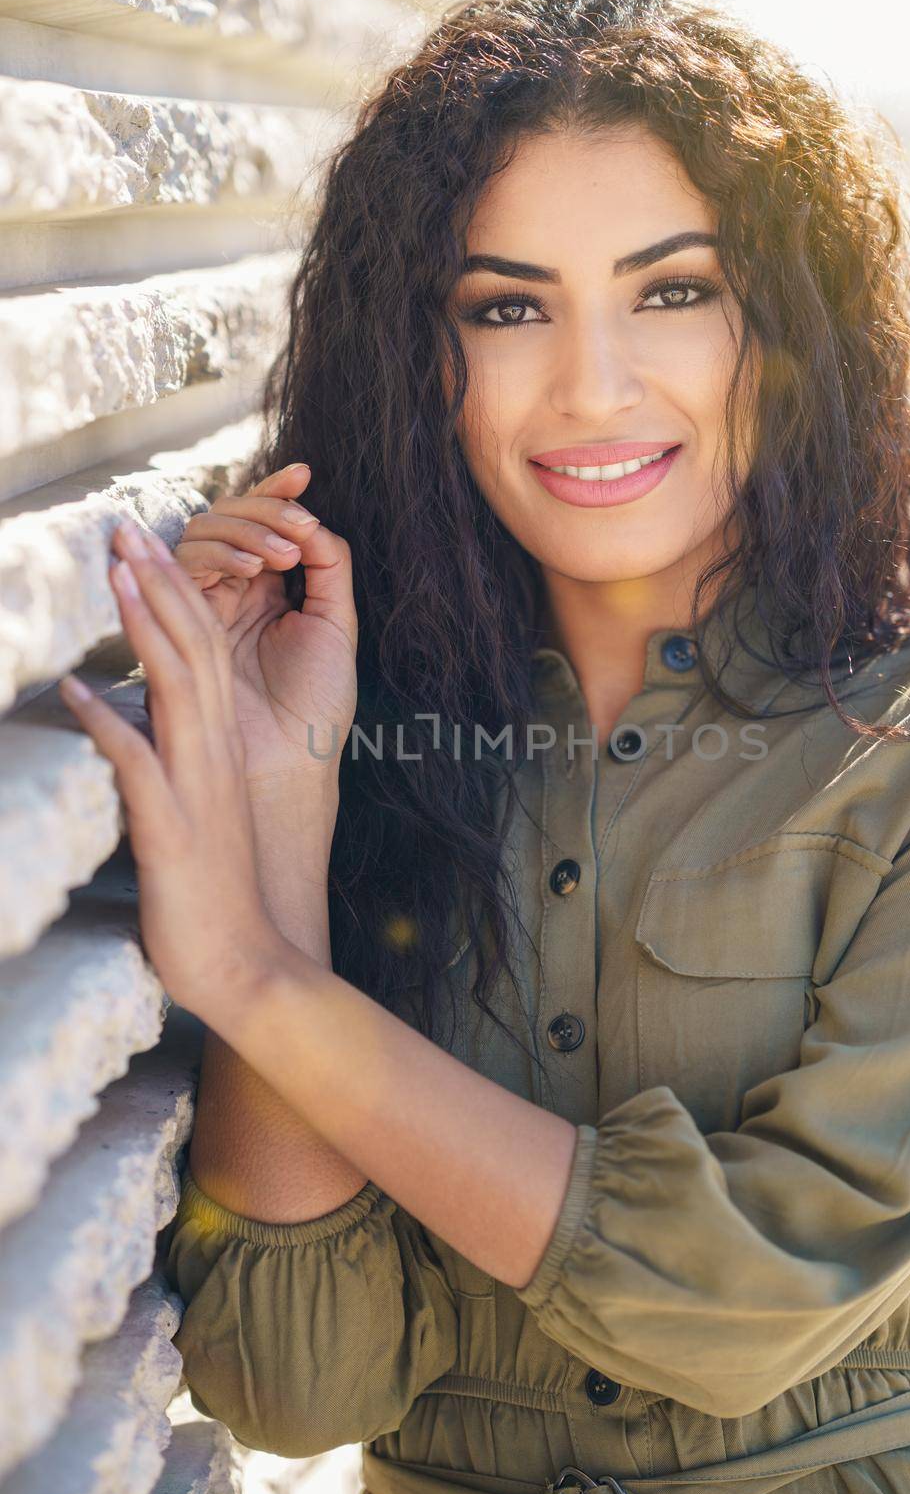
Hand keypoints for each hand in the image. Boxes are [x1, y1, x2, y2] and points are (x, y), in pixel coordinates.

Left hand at [57, 518, 292, 1021]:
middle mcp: (215, 754)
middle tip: (129, 528)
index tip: (147, 544)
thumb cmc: (215, 895)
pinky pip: (140, 766)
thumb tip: (131, 720)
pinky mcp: (173, 830)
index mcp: (222, 746)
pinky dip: (110, 724)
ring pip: (178, 688)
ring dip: (146, 627)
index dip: (178, 591)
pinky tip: (79, 690)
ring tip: (117, 574)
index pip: (206, 650)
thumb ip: (173, 759)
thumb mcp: (197, 810)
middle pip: (196, 649)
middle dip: (162, 583)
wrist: (247, 964)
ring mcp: (197, 789)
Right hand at [166, 462, 356, 802]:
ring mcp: (206, 606)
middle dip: (262, 511)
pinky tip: (248, 571)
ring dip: (240, 532)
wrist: (287, 761)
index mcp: (273, 589)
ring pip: (202, 536)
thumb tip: (312, 518)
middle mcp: (235, 592)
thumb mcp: (335, 624)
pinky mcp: (182, 624)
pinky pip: (183, 571)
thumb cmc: (314, 704)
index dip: (278, 491)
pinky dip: (214, 558)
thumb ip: (328, 566)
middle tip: (295, 531)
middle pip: (228, 518)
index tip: (304, 472)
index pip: (265, 522)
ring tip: (277, 558)